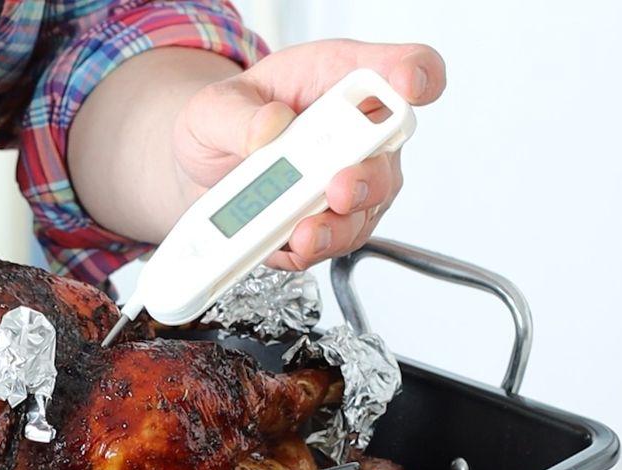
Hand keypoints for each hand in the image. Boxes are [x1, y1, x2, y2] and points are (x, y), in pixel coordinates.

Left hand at [172, 40, 445, 269]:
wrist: (207, 166)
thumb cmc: (229, 121)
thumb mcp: (213, 107)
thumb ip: (235, 116)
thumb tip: (267, 128)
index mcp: (338, 83)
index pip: (400, 68)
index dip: (414, 73)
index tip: (408, 84)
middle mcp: (357, 136)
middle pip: (388, 157)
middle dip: (367, 178)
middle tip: (339, 188)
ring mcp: (348, 184)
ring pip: (364, 212)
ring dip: (337, 227)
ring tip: (306, 234)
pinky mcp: (328, 226)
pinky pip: (328, 245)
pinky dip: (307, 250)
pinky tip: (287, 245)